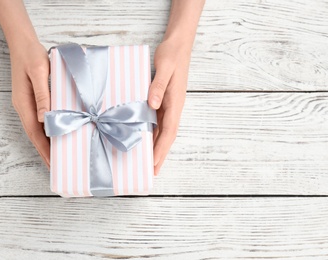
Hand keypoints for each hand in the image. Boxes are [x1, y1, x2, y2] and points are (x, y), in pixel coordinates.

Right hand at [10, 42, 49, 167]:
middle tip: (57, 167)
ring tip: (57, 156)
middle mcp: (24, 107)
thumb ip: (43, 95)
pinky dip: (47, 131)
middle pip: (35, 135)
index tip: (53, 164)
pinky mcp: (33, 100)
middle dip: (45, 152)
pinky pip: (40, 120)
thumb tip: (44, 118)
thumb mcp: (39, 72)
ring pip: (37, 129)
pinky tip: (56, 134)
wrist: (23, 43)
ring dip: (46, 143)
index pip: (35, 133)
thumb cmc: (32, 56)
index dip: (44, 149)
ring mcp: (27, 104)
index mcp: (24, 104)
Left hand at [148, 39, 191, 174]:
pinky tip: (149, 140)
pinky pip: (160, 122)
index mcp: (175, 102)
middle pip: (168, 136)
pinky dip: (156, 134)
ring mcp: (170, 105)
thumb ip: (158, 86)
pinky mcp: (165, 101)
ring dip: (158, 147)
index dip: (162, 148)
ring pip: (165, 131)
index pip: (169, 131)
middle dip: (160, 154)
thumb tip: (153, 105)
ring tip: (150, 162)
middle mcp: (174, 107)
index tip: (154, 163)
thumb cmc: (172, 54)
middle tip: (152, 172)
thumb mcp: (164, 67)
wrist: (178, 45)